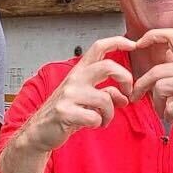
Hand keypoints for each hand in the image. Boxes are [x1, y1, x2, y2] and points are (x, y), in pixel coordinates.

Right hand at [17, 36, 136, 151]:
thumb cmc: (63, 112)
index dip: (118, 42)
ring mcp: (68, 95)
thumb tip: (124, 97)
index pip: (99, 47)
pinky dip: (99, 123)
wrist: (39, 131)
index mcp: (79, 72)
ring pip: (105, 98)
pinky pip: (95, 117)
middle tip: (127, 93)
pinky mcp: (65, 112)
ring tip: (104, 119)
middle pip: (108, 66)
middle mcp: (74, 79)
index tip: (133, 44)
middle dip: (126, 79)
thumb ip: (105, 92)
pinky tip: (92, 124)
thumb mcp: (86, 98)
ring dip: (110, 113)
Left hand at [130, 28, 172, 144]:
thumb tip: (163, 56)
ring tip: (165, 112)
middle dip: (141, 86)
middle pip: (157, 71)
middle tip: (136, 97)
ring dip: (157, 104)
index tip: (138, 43)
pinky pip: (171, 107)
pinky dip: (168, 116)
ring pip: (161, 88)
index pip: (172, 34)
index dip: (152, 35)